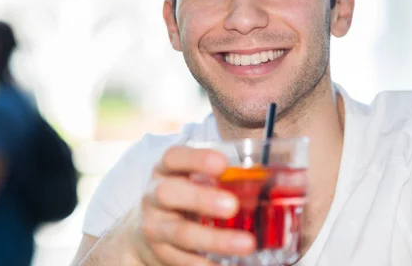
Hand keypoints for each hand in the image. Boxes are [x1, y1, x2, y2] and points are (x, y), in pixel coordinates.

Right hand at [128, 145, 255, 265]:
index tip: (222, 164)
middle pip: (168, 193)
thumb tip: (263, 178)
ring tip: (246, 244)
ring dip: (215, 239)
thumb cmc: (181, 199)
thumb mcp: (190, 181)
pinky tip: (230, 265)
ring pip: (180, 233)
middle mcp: (154, 196)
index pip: (173, 158)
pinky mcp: (161, 254)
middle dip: (200, 198)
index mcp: (165, 171)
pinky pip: (183, 262)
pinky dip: (207, 265)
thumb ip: (216, 178)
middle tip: (232, 205)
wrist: (148, 232)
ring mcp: (155, 227)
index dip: (196, 159)